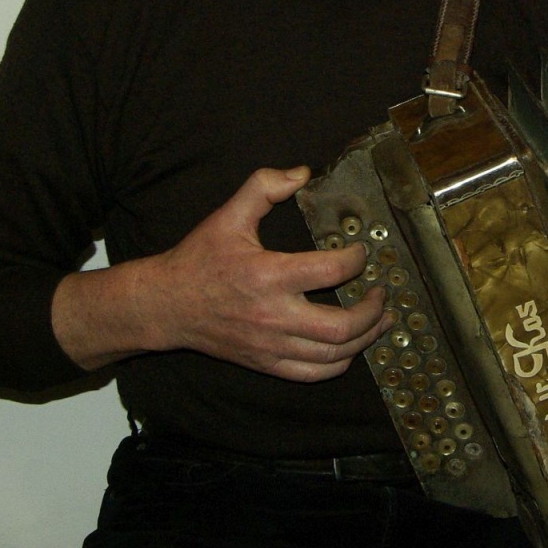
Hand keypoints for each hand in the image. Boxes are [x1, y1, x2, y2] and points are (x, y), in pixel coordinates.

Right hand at [52, 167, 392, 381]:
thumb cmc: (200, 259)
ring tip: (380, 320)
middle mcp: (274, 316)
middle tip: (381, 292)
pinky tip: (352, 346)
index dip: (356, 259)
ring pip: (334, 356)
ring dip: (366, 338)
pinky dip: (340, 363)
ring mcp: (272, 346)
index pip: (331, 270)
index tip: (361, 251)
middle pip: (341, 327)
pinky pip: (314, 374)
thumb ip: (264, 186)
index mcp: (269, 275)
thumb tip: (303, 173)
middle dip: (372, 311)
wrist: (166, 305)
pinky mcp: (267, 363)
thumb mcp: (229, 215)